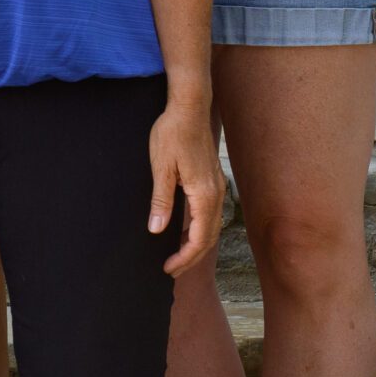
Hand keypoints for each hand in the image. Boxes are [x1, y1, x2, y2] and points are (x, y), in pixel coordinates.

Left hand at [148, 102, 223, 277]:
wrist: (189, 107)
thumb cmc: (173, 133)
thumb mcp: (160, 168)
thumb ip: (161, 201)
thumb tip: (157, 230)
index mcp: (204, 195)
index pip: (198, 239)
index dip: (184, 258)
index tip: (168, 269)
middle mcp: (217, 195)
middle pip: (209, 237)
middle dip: (191, 257)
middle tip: (171, 269)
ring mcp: (218, 187)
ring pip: (211, 226)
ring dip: (196, 243)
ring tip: (177, 254)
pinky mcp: (213, 180)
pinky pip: (210, 213)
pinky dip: (199, 228)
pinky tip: (184, 228)